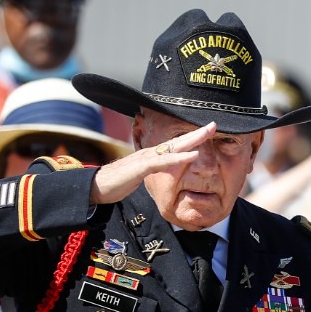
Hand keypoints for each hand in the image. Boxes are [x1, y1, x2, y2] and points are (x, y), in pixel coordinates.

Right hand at [88, 122, 216, 205]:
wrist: (95, 187)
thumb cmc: (118, 182)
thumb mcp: (141, 175)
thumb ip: (154, 170)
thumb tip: (164, 168)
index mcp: (153, 155)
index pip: (176, 144)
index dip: (193, 137)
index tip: (209, 131)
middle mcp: (150, 153)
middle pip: (178, 140)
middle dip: (197, 132)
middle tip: (215, 124)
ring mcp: (145, 158)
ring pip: (172, 147)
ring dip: (192, 140)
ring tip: (208, 133)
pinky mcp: (140, 168)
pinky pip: (162, 162)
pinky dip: (179, 158)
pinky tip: (193, 156)